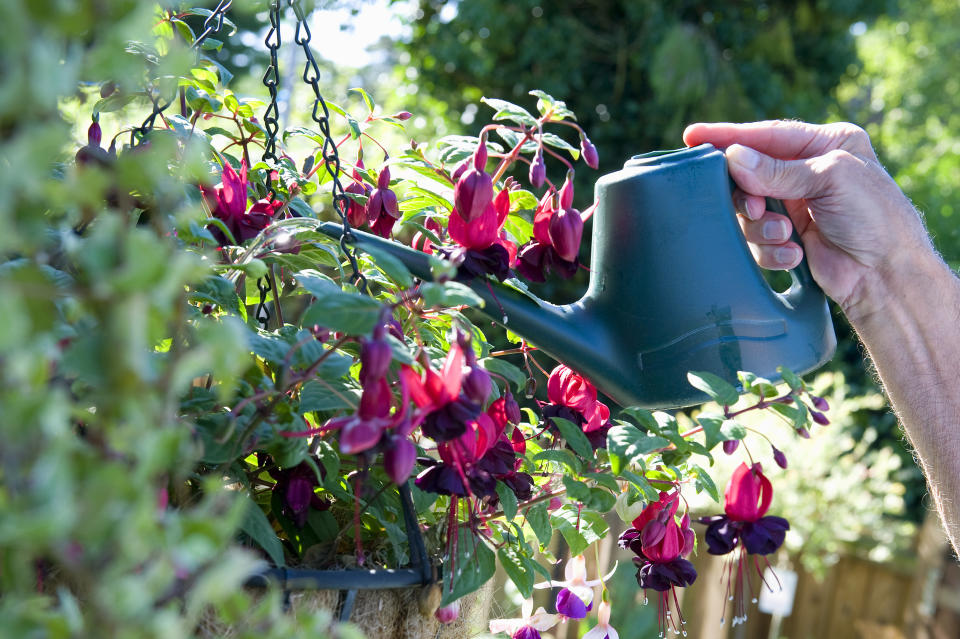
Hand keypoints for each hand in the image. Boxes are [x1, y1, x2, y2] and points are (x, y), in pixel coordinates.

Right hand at [682, 120, 931, 314]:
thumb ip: (777, 171)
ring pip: (748, 210)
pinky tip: (795, 254)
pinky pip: (757, 240)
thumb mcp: (830, 179)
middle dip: (748, 195)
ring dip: (762, 227)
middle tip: (755, 207)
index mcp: (824, 144)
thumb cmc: (875, 217)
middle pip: (748, 175)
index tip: (693, 137)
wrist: (886, 275)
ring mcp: (796, 206)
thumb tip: (733, 158)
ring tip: (786, 236)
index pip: (766, 135)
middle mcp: (806, 172)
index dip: (729, 136)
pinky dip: (771, 250)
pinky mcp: (788, 238)